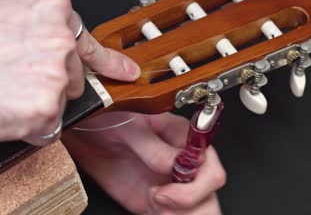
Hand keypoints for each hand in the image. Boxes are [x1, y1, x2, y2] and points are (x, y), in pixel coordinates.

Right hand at [0, 0, 140, 144]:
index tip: (126, 72)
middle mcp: (61, 39)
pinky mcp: (46, 109)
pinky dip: (31, 126)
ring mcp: (56, 75)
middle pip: (76, 76)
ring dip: (40, 103)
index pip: (90, 43)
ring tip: (7, 90)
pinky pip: (50, 126)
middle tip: (14, 77)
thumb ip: (41, 31)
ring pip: (63, 101)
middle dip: (53, 83)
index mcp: (52, 8)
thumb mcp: (8, 18)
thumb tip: (69, 52)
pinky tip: (8, 109)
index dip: (108, 62)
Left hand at [62, 112, 225, 214]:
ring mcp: (172, 185)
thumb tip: (175, 164)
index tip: (167, 190)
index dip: (197, 185)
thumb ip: (153, 146)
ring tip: (153, 205)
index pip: (211, 169)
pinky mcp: (155, 203)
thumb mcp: (130, 126)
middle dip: (190, 205)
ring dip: (181, 214)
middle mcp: (185, 164)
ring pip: (199, 210)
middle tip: (159, 201)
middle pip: (209, 194)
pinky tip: (148, 208)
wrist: (87, 133)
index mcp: (186, 140)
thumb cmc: (111, 118)